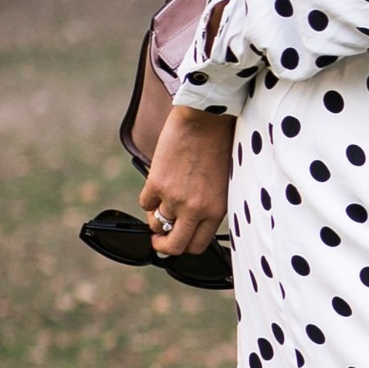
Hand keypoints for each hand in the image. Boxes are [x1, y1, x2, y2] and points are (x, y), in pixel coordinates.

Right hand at [139, 105, 234, 255]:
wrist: (205, 120)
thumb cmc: (219, 146)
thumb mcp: (223, 184)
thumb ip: (209, 205)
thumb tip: (191, 223)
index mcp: (217, 210)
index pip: (198, 245)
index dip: (186, 247)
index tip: (179, 240)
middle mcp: (197, 209)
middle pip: (174, 246)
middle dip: (163, 246)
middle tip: (158, 239)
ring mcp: (175, 198)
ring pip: (156, 224)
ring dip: (155, 218)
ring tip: (160, 204)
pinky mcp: (157, 183)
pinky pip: (144, 204)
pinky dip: (148, 199)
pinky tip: (156, 186)